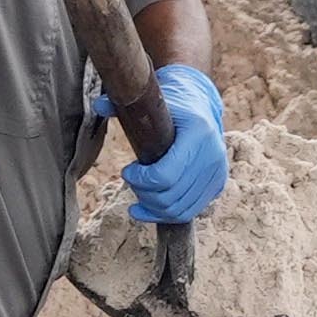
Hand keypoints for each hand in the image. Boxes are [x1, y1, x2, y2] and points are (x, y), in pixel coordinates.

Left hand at [123, 62, 228, 227]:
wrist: (202, 107)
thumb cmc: (172, 105)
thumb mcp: (150, 101)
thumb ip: (123, 105)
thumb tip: (99, 104)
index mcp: (198, 133)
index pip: (164, 175)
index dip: (139, 180)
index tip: (126, 171)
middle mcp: (213, 156)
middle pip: (170, 196)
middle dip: (142, 193)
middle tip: (130, 180)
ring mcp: (217, 173)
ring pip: (178, 210)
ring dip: (151, 206)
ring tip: (137, 192)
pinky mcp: (217, 186)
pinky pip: (188, 212)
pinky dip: (163, 215)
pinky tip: (143, 209)